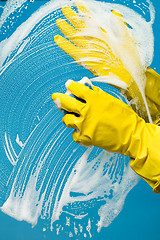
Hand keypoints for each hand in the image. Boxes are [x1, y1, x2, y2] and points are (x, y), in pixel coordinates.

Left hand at [52, 79, 159, 192]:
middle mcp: (87, 110)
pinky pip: (74, 134)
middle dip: (58, 98)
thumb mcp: (111, 101)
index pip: (76, 88)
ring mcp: (84, 124)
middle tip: (55, 97)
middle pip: (65, 102)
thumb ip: (98, 95)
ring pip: (66, 119)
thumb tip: (88, 89)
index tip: (68, 84)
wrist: (131, 135)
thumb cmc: (125, 117)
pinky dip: (76, 133)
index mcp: (94, 98)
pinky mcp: (85, 137)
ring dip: (66, 117)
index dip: (71, 85)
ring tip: (68, 117)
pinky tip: (80, 131)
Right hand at [54, 0, 159, 121]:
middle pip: (82, 27)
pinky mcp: (86, 60)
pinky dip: (65, 45)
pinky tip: (57, 39)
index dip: (85, 10)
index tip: (77, 1)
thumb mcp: (128, 38)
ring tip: (59, 21)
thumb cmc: (131, 58)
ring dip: (67, 30)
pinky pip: (73, 52)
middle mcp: (96, 41)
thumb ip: (120, 26)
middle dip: (73, 18)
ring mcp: (90, 50)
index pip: (93, 19)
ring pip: (75, 38)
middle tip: (64, 9)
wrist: (129, 75)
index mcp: (105, 34)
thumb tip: (113, 12)